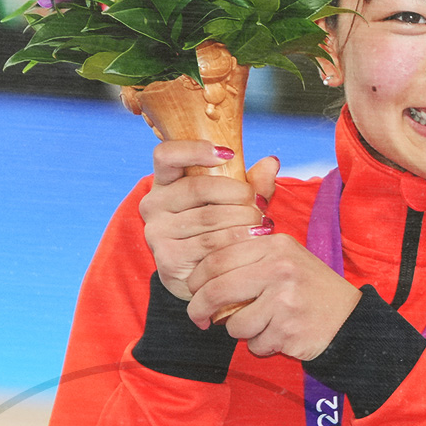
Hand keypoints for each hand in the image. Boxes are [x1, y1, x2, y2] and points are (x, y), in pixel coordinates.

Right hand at [138, 142, 280, 300]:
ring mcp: (157, 232)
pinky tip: (254, 242)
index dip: (194, 150)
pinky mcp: (168, 259)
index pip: (166, 155)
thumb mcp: (237, 202)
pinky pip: (210, 246)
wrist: (208, 275)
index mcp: (165, 183)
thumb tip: (272, 163)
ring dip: (243, 220)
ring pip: (208, 218)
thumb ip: (253, 183)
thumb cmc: (223, 228)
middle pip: (198, 188)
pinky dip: (238, 242)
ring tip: (263, 225)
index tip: (228, 153)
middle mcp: (154, 205)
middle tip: (260, 205)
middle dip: (238, 194)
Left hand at [184, 229, 362, 359]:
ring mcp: (285, 300)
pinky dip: (261, 345)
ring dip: (240, 331)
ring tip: (263, 325)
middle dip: (199, 308)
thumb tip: (202, 275)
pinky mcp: (288, 329)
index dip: (196, 278)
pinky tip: (280, 336)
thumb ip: (250, 258)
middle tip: (199, 318)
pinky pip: (254, 344)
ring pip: (234, 323)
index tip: (193, 291)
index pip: (217, 258)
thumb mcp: (287, 260)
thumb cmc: (312, 291)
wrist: (352, 321)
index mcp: (276, 246)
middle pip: (217, 289)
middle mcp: (281, 269)